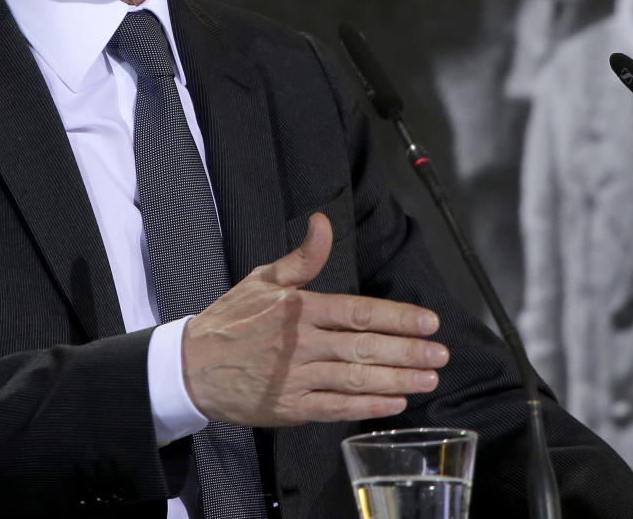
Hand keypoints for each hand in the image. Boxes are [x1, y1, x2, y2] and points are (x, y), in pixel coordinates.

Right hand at [181, 213, 447, 425]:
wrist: (191, 367)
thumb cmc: (232, 319)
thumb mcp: (264, 278)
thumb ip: (302, 256)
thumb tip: (323, 222)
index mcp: (299, 308)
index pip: (359, 312)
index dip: (397, 317)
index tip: (429, 320)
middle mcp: (301, 344)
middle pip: (365, 348)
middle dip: (408, 351)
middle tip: (441, 353)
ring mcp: (296, 379)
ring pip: (356, 379)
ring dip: (397, 379)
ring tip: (428, 377)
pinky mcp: (290, 409)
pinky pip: (336, 408)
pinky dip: (368, 405)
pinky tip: (394, 401)